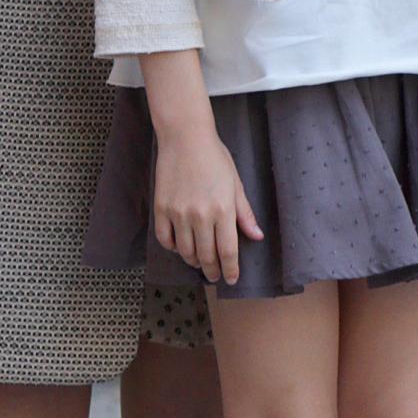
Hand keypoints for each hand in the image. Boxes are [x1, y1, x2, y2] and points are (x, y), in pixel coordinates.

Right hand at [151, 117, 262, 285]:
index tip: (231, 279)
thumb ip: (244, 213)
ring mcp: (178, 213)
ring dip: (193, 261)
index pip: (228, 251)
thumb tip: (256, 236)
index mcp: (223, 209)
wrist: (186, 138)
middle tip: (215, 275)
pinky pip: (165, 239)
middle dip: (212, 270)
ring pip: (185, 251)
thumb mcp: (236, 184)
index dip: (230, 269)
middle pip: (206, 255)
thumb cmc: (215, 158)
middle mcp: (200, 215)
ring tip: (200, 262)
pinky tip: (180, 248)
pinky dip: (173, 248)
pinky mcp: (161, 209)